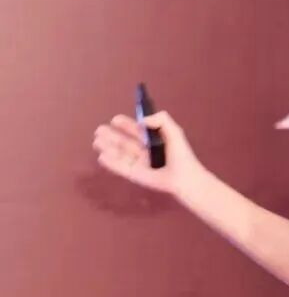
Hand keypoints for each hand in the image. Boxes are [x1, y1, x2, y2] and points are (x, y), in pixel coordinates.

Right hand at [91, 110, 205, 197]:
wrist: (184, 177)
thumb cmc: (181, 154)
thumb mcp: (174, 132)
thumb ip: (162, 119)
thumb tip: (142, 120)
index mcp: (154, 141)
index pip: (137, 131)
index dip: (126, 125)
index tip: (115, 119)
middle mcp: (145, 151)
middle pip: (125, 142)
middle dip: (112, 136)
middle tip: (99, 130)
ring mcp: (140, 164)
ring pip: (120, 154)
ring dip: (108, 147)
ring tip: (96, 141)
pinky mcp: (136, 175)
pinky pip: (120, 168)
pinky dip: (111, 163)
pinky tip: (101, 156)